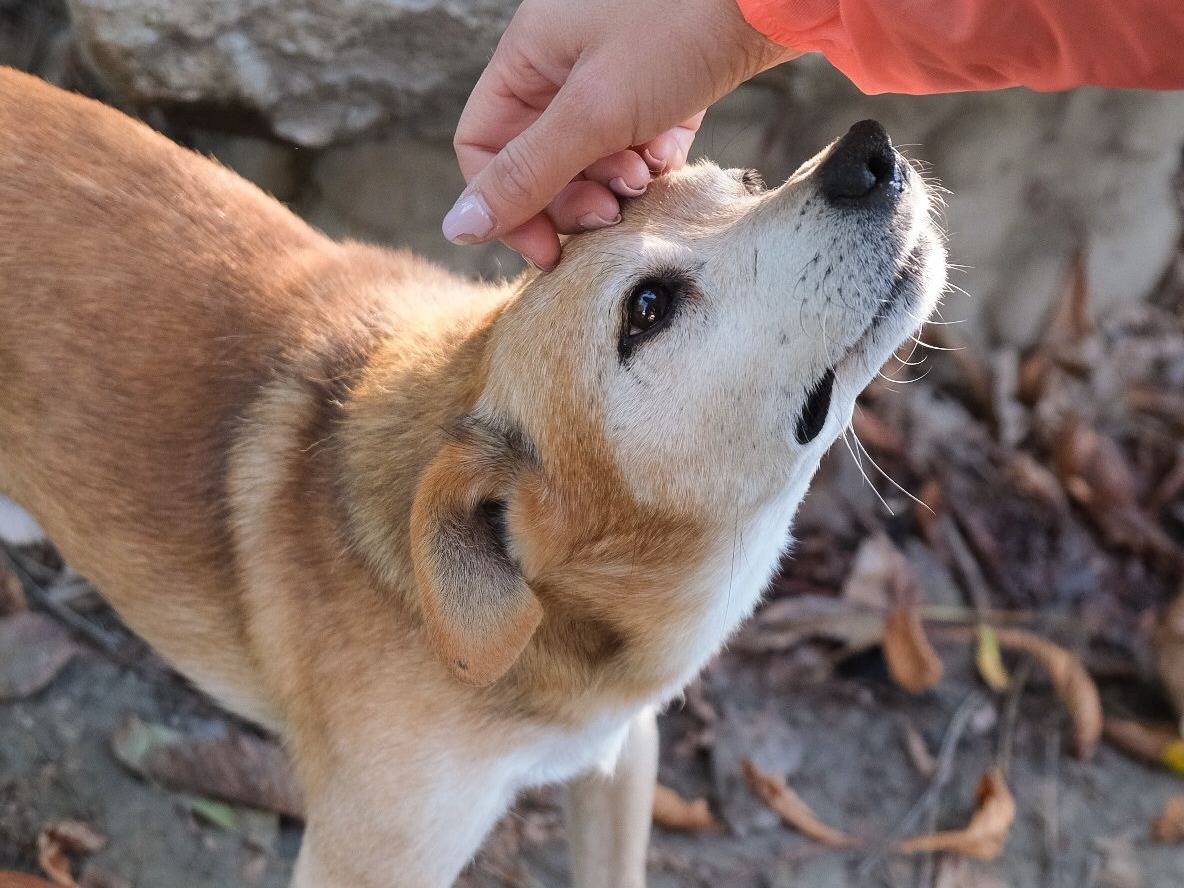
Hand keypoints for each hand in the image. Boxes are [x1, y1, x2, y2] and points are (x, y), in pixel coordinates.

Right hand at [444, 0, 796, 268]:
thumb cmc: (677, 27)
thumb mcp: (593, 111)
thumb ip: (526, 174)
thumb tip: (456, 229)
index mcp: (528, 56)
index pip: (485, 148)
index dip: (509, 208)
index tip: (548, 252)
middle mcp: (563, 62)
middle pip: (540, 160)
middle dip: (573, 196)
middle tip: (613, 212)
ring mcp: (614, 73)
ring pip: (592, 156)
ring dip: (615, 180)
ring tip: (648, 172)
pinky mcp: (663, 84)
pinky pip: (639, 141)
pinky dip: (653, 157)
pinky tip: (674, 147)